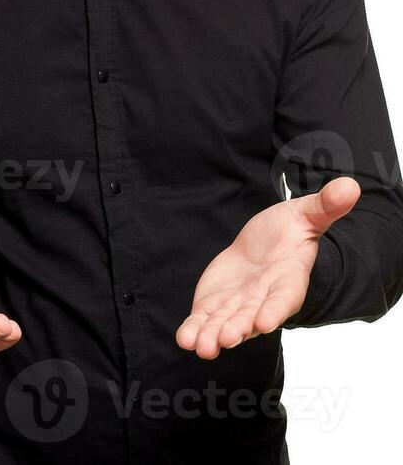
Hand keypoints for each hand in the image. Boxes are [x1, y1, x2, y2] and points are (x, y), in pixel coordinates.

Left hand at [176, 176, 359, 358]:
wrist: (262, 245)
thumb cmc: (288, 231)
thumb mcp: (305, 214)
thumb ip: (325, 206)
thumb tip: (350, 187)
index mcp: (287, 280)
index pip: (284, 298)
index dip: (275, 310)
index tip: (264, 323)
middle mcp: (263, 299)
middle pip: (251, 317)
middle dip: (238, 328)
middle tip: (226, 339)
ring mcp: (238, 305)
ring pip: (225, 324)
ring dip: (212, 335)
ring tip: (201, 347)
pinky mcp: (216, 305)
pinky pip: (205, 320)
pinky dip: (195, 329)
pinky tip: (184, 339)